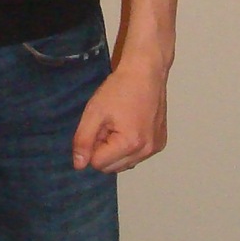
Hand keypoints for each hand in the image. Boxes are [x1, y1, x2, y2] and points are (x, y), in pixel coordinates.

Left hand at [72, 59, 167, 173]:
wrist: (146, 72)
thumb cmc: (120, 89)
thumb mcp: (94, 112)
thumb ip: (83, 140)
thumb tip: (79, 165)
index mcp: (130, 144)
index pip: (98, 163)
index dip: (92, 145)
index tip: (99, 126)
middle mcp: (146, 151)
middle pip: (111, 168)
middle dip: (104, 150)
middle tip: (107, 125)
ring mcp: (155, 148)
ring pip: (124, 164)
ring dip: (116, 150)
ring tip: (119, 124)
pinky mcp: (160, 143)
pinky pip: (137, 156)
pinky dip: (129, 147)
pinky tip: (130, 126)